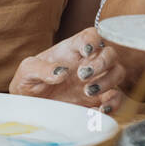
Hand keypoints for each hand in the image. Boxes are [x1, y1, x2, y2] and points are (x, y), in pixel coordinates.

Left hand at [9, 27, 126, 114]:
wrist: (30, 109)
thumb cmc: (29, 84)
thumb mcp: (27, 72)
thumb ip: (40, 68)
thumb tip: (61, 71)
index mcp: (72, 50)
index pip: (92, 35)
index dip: (93, 40)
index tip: (86, 51)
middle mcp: (88, 63)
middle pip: (110, 53)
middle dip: (102, 63)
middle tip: (83, 76)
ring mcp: (95, 81)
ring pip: (118, 72)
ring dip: (108, 81)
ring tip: (87, 92)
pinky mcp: (98, 101)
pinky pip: (116, 99)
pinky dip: (113, 104)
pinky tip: (97, 110)